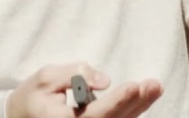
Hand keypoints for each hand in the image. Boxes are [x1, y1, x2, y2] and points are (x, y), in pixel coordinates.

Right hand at [5, 62, 162, 117]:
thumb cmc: (33, 97)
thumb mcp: (45, 78)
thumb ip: (74, 74)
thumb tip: (104, 81)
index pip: (94, 116)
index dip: (116, 102)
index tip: (133, 86)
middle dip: (135, 103)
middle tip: (153, 84)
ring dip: (139, 107)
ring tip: (154, 87)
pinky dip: (132, 111)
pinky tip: (145, 96)